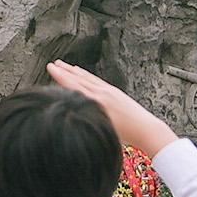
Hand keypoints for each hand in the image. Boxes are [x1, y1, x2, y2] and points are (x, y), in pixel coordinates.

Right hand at [45, 60, 174, 157]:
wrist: (145, 129)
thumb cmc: (126, 134)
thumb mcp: (102, 128)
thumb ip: (87, 118)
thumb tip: (70, 115)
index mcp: (98, 102)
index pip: (74, 85)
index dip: (61, 76)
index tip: (51, 67)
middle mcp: (102, 93)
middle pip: (79, 79)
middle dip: (65, 70)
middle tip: (53, 63)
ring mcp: (109, 91)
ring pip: (88, 78)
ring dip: (74, 71)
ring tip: (65, 65)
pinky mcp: (114, 92)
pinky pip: (96, 80)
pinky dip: (87, 75)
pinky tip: (83, 74)